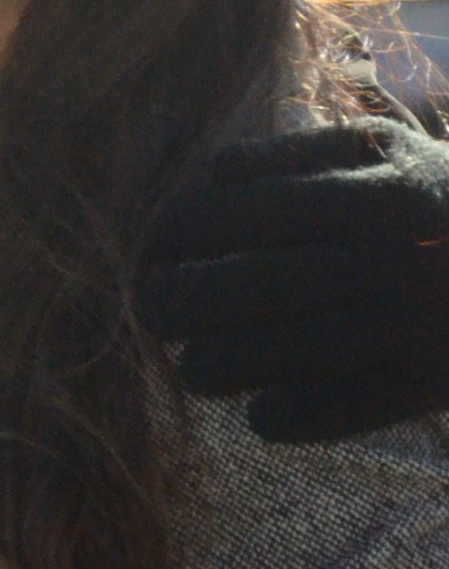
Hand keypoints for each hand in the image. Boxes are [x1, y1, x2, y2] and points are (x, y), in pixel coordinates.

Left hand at [138, 122, 448, 443]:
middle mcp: (380, 261)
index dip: (171, 237)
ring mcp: (399, 328)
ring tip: (198, 363)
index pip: (233, 216)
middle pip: (237, 290)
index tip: (149, 250)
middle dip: (172, 302)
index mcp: (368, 195)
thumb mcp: (390, 151)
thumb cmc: (443, 200)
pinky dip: (271, 417)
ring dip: (209, 365)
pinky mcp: (415, 387)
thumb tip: (212, 176)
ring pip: (264, 358)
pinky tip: (261, 407)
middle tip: (152, 309)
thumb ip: (300, 154)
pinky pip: (312, 416)